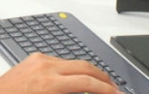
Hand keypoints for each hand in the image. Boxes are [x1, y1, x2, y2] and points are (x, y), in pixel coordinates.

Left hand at [0, 53, 119, 93]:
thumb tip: (87, 92)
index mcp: (50, 84)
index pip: (88, 82)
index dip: (107, 89)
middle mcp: (46, 67)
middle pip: (85, 66)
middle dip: (103, 78)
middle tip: (114, 89)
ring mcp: (39, 60)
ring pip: (73, 62)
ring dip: (89, 72)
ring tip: (98, 85)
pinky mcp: (34, 58)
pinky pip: (60, 61)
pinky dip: (72, 70)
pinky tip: (76, 80)